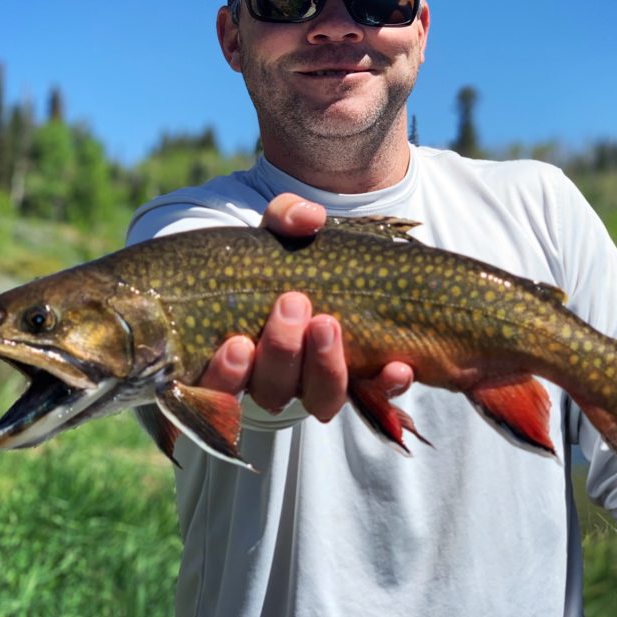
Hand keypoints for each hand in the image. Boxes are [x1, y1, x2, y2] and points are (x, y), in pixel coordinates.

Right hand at [199, 193, 412, 421]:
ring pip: (319, 400)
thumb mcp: (284, 231)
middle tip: (293, 303)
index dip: (227, 374)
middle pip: (272, 392)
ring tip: (328, 323)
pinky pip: (376, 395)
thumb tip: (308, 218)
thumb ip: (286, 217)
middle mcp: (279, 378)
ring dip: (324, 367)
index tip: (238, 342)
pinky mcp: (366, 383)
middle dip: (281, 351)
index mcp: (243, 351)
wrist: (350, 266)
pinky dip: (385, 385)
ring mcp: (322, 384)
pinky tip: (397, 366)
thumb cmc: (297, 254)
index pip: (219, 386)